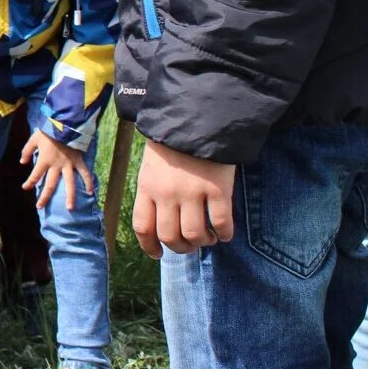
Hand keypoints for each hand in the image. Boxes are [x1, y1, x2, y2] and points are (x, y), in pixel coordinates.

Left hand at [20, 129, 93, 210]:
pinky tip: (91, 192)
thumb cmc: (48, 131)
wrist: (65, 123)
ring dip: (70, 196)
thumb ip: (27, 151)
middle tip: (40, 206)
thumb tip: (22, 162)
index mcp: (44, 160)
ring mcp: (69, 165)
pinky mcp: (78, 161)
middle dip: (45, 196)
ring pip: (70, 183)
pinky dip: (89, 182)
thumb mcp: (34, 139)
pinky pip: (85, 173)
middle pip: (50, 185)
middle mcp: (56, 165)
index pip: (35, 175)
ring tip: (69, 208)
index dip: (29, 183)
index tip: (25, 188)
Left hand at [132, 140, 235, 258]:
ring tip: (208, 239)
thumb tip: (160, 222)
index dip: (149, 246)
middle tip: (190, 245)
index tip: (158, 254)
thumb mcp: (152, 164)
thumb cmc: (174, 141)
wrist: (198, 115)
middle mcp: (167, 193)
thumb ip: (154, 190)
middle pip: (169, 236)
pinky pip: (221, 223)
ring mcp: (192, 192)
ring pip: (194, 235)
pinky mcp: (218, 189)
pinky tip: (225, 233)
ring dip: (202, 243)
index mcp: (147, 186)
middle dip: (180, 248)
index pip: (142, 227)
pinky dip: (224, 234)